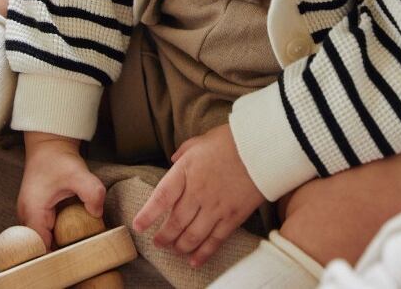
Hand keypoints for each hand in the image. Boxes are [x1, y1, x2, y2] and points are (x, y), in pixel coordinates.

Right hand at [17, 132, 106, 249]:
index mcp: (33, 212)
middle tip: (80, 247)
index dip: (56, 254)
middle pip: (40, 245)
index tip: (74, 254)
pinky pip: (46, 228)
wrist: (50, 145)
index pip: (39, 247)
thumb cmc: (59, 158)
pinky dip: (58, 230)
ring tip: (79, 238)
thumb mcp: (78, 173)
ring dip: (59, 240)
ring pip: (43, 237)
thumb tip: (97, 213)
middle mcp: (27, 217)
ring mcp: (31, 214)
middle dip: (59, 249)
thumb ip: (92, 192)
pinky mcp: (38, 211)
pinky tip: (73, 227)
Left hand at [132, 123, 264, 267]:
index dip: (148, 214)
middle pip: (174, 222)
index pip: (161, 197)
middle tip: (158, 243)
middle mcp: (197, 192)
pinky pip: (214, 241)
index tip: (138, 226)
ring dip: (180, 246)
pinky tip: (194, 260)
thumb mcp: (202, 139)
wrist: (262, 147)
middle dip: (163, 236)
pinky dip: (203, 253)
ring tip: (175, 249)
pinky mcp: (232, 217)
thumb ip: (185, 151)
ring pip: (191, 236)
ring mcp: (215, 207)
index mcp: (186, 171)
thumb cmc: (232, 139)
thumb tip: (173, 159)